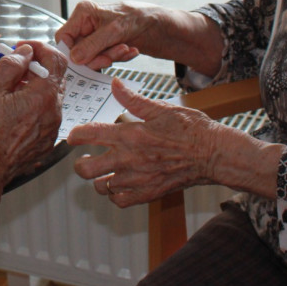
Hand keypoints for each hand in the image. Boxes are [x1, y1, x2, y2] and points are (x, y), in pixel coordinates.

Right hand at [0, 42, 63, 186]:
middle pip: (54, 80)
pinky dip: (30, 108)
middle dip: (34, 69)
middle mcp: (54, 114)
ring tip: (5, 91)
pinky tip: (9, 112)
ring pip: (48, 100)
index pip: (57, 60)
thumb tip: (25, 52)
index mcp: (44, 97)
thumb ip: (11, 66)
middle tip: (10, 68)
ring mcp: (50, 131)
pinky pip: (42, 118)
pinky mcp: (42, 145)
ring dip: (32, 89)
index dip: (40, 49)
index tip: (23, 49)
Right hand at [55, 0, 157, 69]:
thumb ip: (91, 45)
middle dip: (95, 56)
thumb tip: (74, 58)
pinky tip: (131, 51)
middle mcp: (87, 24)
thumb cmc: (138, 17)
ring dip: (110, 57)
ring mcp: (97, 35)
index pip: (63, 37)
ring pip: (92, 56)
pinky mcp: (107, 45)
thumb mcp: (113, 31)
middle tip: (109, 58)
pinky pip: (105, 58)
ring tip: (125, 49)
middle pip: (78, 50)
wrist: (161, 24)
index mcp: (83, 13)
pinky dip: (118, 57)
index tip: (83, 61)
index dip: (71, 51)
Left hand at [66, 80, 220, 207]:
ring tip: (104, 171)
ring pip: (100, 187)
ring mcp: (137, 180)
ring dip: (98, 179)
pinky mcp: (148, 194)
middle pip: (86, 169)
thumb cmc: (191, 129)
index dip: (75, 135)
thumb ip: (132, 99)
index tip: (73, 137)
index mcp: (130, 135)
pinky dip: (115, 195)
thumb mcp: (161, 108)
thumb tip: (114, 84)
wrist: (213, 154)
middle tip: (84, 159)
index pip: (89, 135)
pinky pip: (119, 201)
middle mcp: (129, 160)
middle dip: (79, 164)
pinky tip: (120, 184)